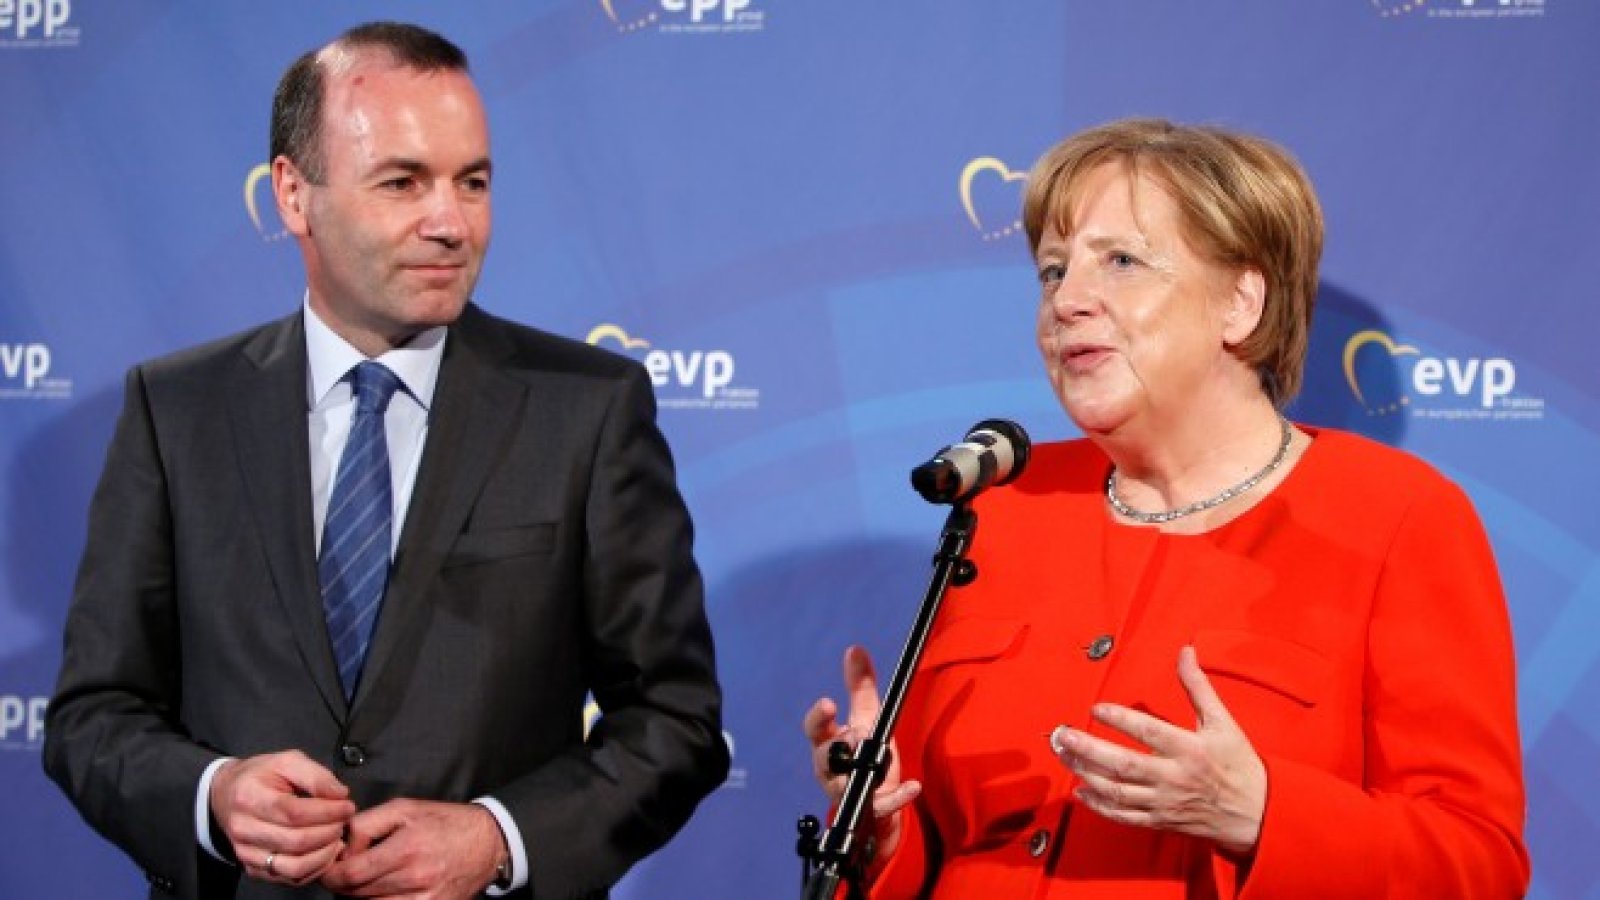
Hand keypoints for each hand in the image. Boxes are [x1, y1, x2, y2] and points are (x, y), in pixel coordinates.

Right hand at [210, 750, 354, 884]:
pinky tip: (325, 851)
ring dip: (325, 854)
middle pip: (297, 842)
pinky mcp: (254, 869)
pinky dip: (315, 869)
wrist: (225, 794)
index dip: (328, 812)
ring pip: (294, 867)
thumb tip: (340, 795)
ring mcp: (247, 853)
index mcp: (250, 797)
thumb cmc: (260, 776)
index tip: (347, 806)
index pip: (295, 813)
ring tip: (336, 836)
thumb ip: (316, 775)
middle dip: (330, 832)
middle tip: (343, 820)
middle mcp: (244, 829)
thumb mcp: (287, 761)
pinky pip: (290, 879)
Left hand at [319, 798, 505, 898]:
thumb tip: (343, 848)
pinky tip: (381, 892)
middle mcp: (416, 877)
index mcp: (407, 848)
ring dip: (358, 898)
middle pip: (358, 895)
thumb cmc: (445, 822)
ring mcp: (426, 899)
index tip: (330, 868)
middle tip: (343, 873)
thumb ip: (366, 824)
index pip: (352, 874)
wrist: (488, 842)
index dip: (332, 875)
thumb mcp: (405, 808)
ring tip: (362, 883)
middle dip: (342, 886)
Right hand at [802, 645, 921, 859]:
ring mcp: (848, 792)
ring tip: (880, 765)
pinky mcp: (870, 810)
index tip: (829, 704)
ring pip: (844, 786)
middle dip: (833, 749)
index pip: (815, 729)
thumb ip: (860, 686)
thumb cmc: (866, 754)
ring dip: (861, 774)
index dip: (819, 717)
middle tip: (852, 737)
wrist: (878, 802)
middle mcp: (831, 769)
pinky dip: (897, 796)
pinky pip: (880, 806)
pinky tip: (913, 787)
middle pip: (823, 759)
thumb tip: (855, 649)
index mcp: (828, 743)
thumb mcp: (867, 717)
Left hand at [1048, 646, 1266, 855]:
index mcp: (1190, 750)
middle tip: (1062, 736)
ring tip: (1065, 755)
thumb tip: (1185, 652)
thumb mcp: (1223, 722)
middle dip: (1089, 749)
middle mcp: (1174, 777)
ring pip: (1118, 791)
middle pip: (1124, 764)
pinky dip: (1099, 806)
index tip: (1096, 707)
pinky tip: (1081, 791)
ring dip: (1086, 773)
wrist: (1257, 815)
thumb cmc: (1239, 765)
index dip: (1120, 719)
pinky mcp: (1160, 821)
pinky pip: (1124, 816)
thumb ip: (1198, 687)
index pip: (1149, 732)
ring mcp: (1165, 802)